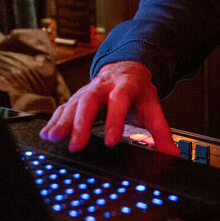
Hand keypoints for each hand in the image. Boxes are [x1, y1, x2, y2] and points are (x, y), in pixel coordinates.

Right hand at [39, 61, 177, 155]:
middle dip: (81, 123)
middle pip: (89, 101)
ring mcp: (88, 90)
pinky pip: (64, 107)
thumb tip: (172, 153)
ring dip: (63, 121)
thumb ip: (161, 131)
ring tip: (54, 138)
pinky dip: (55, 120)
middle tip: (76, 145)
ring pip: (73, 103)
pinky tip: (47, 133)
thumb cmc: (138, 89)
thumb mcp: (152, 106)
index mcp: (125, 85)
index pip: (119, 100)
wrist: (127, 67)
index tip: (110, 141)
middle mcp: (103, 86)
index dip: (114, 120)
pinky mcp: (77, 97)